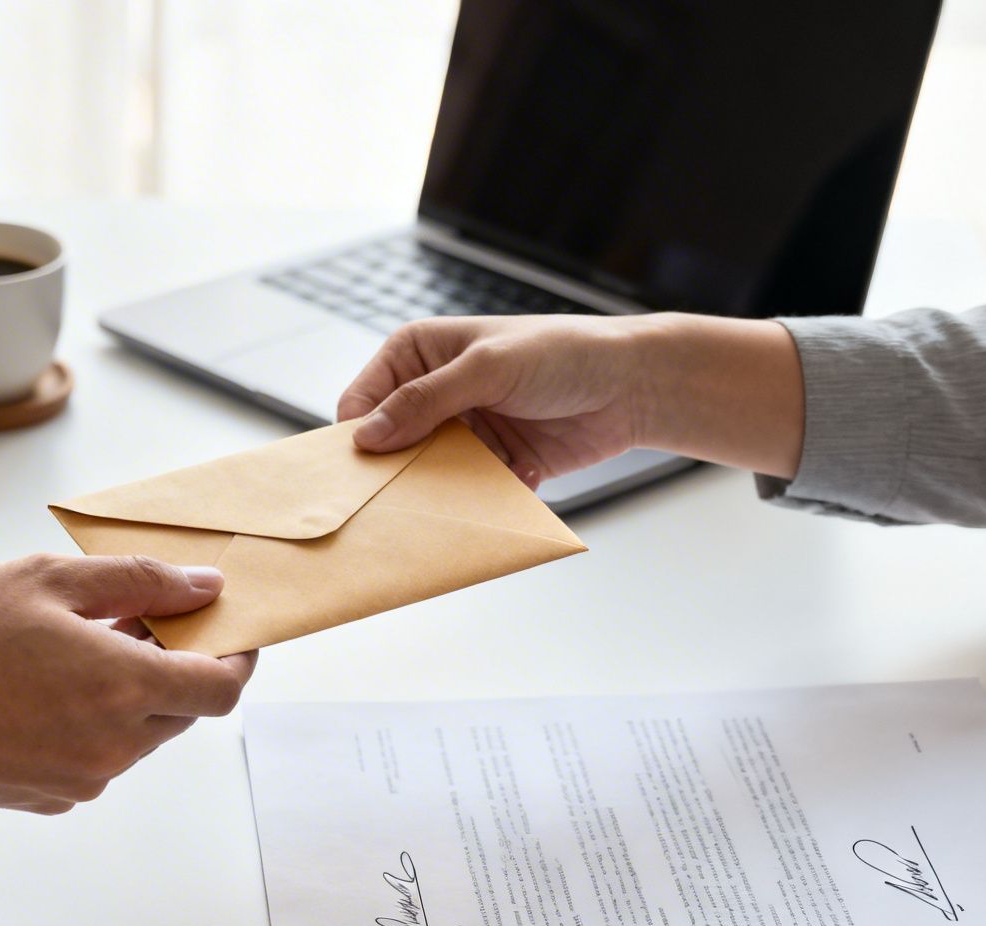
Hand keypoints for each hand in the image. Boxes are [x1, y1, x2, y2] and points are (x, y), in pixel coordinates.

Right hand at [0, 554, 258, 815]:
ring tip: (73, 646)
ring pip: (139, 734)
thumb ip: (139, 583)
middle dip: (176, 664)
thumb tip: (206, 588)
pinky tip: (40, 688)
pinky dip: (89, 723)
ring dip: (129, 693)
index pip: (222, 687)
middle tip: (136, 618)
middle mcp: (113, 744)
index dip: (238, 656)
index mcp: (122, 686)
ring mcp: (82, 779)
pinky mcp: (49, 798)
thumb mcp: (45, 580)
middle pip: (183, 710)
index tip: (230, 628)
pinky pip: (96, 757)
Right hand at [338, 312, 806, 484]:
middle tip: (384, 509)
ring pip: (426, 477)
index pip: (362, 403)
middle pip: (389, 446)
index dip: (354, 440)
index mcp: (417, 355)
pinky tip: (489, 504)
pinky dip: (473, 504)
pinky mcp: (494, 464)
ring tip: (436, 511)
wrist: (633, 385)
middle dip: (391, 476)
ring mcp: (464, 432)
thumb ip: (425, 401)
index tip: (351, 479)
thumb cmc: (563, 354)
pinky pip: (466, 494)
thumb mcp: (487, 368)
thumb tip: (366, 436)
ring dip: (433, 494)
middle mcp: (434, 394)